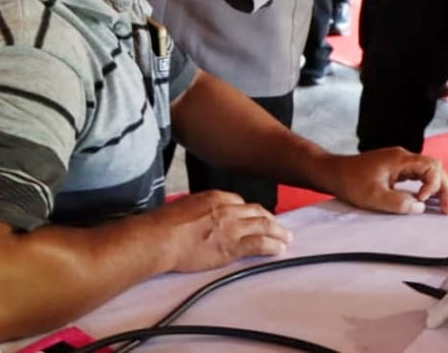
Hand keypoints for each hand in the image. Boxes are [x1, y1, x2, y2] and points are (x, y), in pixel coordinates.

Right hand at [150, 190, 290, 272]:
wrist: (161, 238)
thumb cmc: (165, 223)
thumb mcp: (185, 205)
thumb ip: (200, 208)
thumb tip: (200, 215)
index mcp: (215, 197)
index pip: (240, 202)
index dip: (250, 211)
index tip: (254, 217)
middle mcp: (228, 209)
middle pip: (257, 211)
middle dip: (271, 219)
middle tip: (279, 226)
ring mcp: (232, 228)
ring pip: (263, 226)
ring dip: (278, 232)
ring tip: (286, 238)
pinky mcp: (232, 247)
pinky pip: (259, 245)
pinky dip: (272, 246)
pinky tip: (279, 249)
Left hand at [326, 147, 447, 215]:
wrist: (334, 173)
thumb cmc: (351, 181)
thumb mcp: (374, 196)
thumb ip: (398, 203)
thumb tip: (420, 207)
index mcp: (400, 159)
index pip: (431, 166)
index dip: (434, 184)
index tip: (423, 200)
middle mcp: (403, 158)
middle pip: (435, 168)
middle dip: (444, 188)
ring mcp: (400, 163)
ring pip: (429, 172)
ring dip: (439, 188)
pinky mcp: (396, 170)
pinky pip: (419, 176)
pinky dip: (429, 187)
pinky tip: (433, 200)